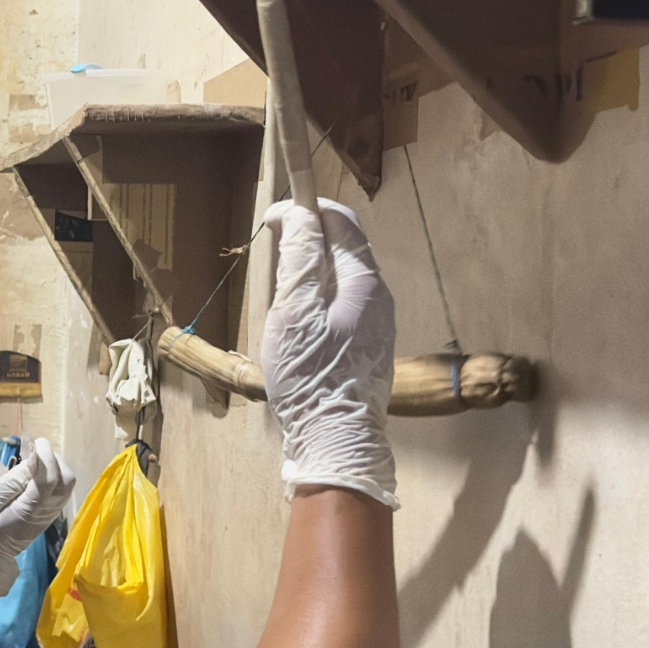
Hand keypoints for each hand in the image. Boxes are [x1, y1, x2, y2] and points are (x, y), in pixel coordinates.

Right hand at [0, 438, 75, 553]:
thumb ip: (8, 484)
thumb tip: (30, 463)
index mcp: (27, 513)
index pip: (49, 480)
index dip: (45, 456)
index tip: (34, 442)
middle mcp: (45, 514)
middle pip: (66, 480)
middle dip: (54, 459)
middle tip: (35, 450)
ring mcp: (49, 516)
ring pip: (67, 485)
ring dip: (54, 466)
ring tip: (34, 459)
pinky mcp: (47, 515)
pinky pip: (60, 491)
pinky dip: (53, 475)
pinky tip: (35, 472)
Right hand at [262, 199, 398, 508]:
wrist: (336, 438)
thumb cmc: (312, 374)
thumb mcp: (295, 309)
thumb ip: (300, 256)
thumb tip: (299, 211)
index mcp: (364, 281)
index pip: (341, 221)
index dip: (307, 209)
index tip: (272, 217)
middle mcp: (378, 296)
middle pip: (343, 247)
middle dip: (307, 238)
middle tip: (271, 248)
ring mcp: (375, 323)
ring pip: (341, 277)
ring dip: (310, 269)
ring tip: (279, 287)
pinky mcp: (366, 346)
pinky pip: (342, 304)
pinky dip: (317, 297)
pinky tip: (297, 321)